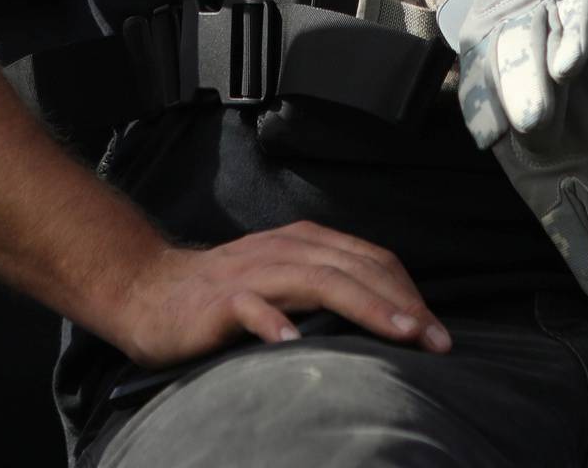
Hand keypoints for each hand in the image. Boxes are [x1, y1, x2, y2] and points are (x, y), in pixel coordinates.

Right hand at [111, 221, 452, 368]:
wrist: (150, 289)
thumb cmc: (225, 294)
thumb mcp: (285, 281)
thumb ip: (327, 290)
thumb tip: (387, 320)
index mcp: (307, 243)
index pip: (372, 260)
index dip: (409, 293)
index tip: (437, 331)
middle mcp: (287, 249)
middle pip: (357, 269)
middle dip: (403, 303)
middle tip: (436, 339)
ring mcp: (254, 272)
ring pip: (319, 280)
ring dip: (364, 306)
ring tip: (399, 333)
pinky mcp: (221, 299)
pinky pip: (252, 307)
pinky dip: (275, 323)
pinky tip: (294, 344)